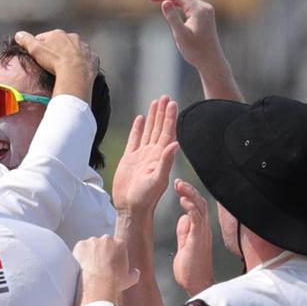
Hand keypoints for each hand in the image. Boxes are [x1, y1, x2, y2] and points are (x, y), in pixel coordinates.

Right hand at [12, 29, 97, 101]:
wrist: (75, 73)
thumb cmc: (54, 60)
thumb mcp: (35, 50)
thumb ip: (26, 41)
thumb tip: (18, 34)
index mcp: (58, 34)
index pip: (45, 38)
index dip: (39, 46)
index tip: (36, 56)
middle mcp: (73, 38)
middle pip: (61, 43)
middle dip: (56, 50)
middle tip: (51, 63)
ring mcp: (85, 48)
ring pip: (75, 51)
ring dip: (71, 57)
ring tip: (64, 69)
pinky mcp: (93, 58)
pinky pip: (86, 60)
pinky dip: (82, 64)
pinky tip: (77, 72)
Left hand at [73, 236, 138, 305]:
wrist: (98, 284)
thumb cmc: (114, 282)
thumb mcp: (129, 280)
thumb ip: (134, 274)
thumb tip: (135, 272)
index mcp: (120, 244)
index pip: (117, 246)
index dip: (113, 255)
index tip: (110, 263)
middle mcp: (107, 239)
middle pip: (103, 243)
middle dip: (101, 251)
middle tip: (99, 264)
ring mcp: (92, 241)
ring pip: (91, 245)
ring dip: (90, 252)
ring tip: (89, 266)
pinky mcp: (80, 245)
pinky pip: (80, 248)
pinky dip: (80, 255)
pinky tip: (81, 265)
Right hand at [112, 97, 179, 213]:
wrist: (131, 208)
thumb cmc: (145, 198)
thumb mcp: (157, 180)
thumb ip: (166, 161)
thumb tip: (175, 143)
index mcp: (161, 156)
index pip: (168, 132)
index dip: (170, 117)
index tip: (172, 103)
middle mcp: (153, 154)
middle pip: (159, 128)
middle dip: (162, 112)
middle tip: (165, 97)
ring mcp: (142, 155)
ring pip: (148, 131)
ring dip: (152, 117)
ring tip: (155, 102)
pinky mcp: (130, 159)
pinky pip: (135, 140)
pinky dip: (138, 129)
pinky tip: (140, 119)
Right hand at [145, 0, 224, 70]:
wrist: (211, 61)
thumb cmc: (196, 51)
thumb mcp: (181, 35)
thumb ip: (172, 17)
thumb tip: (165, 1)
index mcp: (199, 9)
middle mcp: (204, 6)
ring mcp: (205, 10)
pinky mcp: (204, 15)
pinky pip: (188, 4)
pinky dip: (176, 3)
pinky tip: (167, 4)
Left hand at [172, 179, 214, 296]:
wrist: (195, 284)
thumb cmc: (190, 268)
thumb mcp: (185, 244)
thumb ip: (185, 231)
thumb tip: (183, 218)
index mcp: (200, 229)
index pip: (197, 207)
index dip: (189, 194)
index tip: (179, 186)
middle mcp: (203, 229)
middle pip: (200, 203)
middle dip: (189, 190)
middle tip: (178, 181)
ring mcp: (202, 234)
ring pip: (200, 208)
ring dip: (190, 195)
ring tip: (180, 186)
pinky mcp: (198, 240)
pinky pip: (197, 220)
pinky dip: (191, 209)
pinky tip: (184, 201)